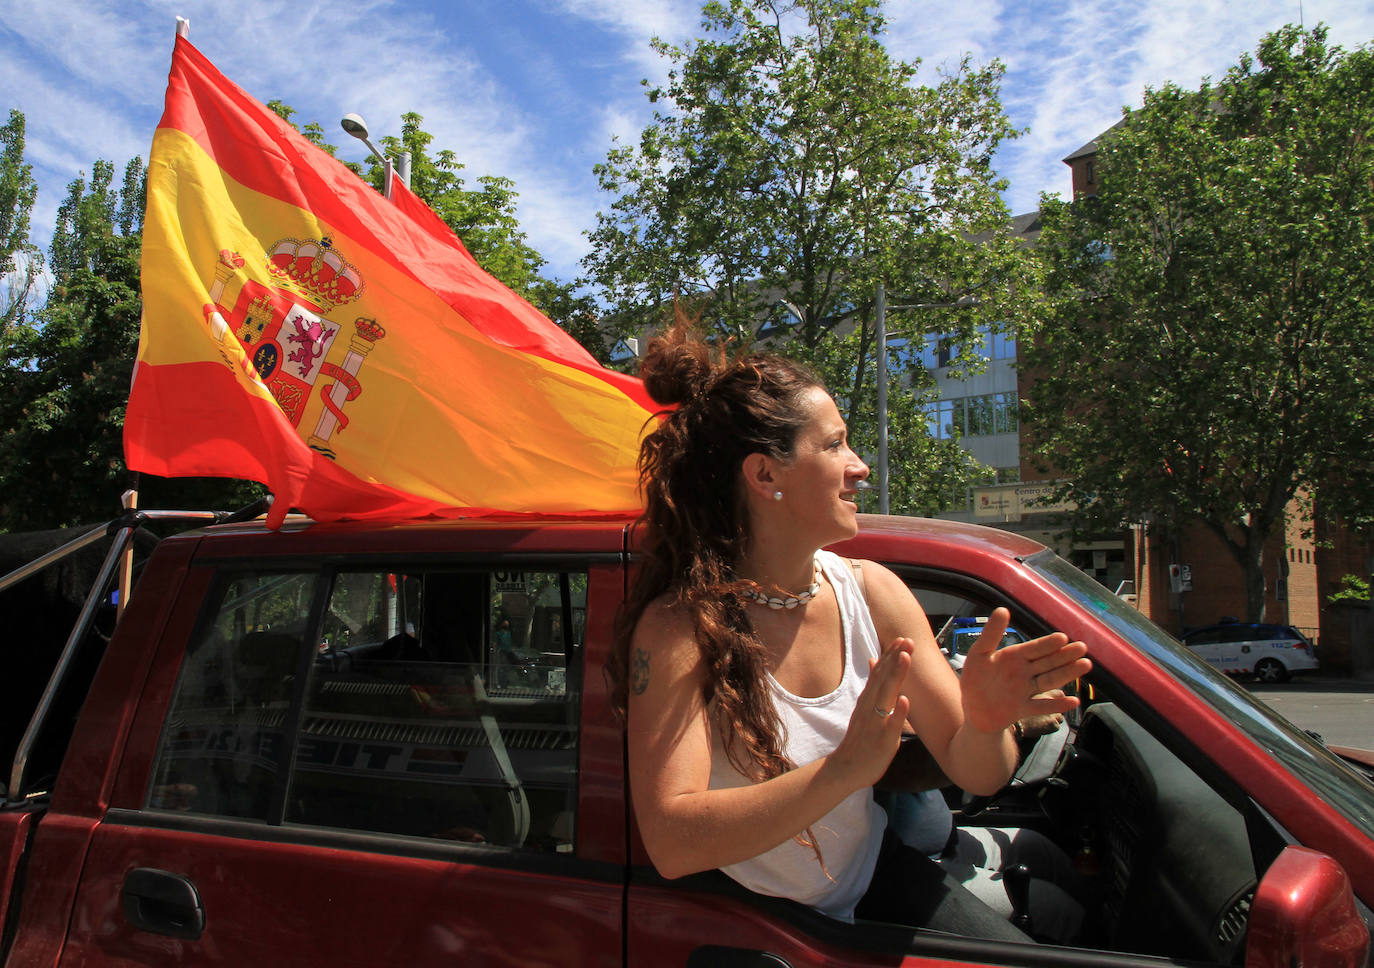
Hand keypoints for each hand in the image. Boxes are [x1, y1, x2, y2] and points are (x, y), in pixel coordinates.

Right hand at [831, 636, 913, 787]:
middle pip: (883, 678)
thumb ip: (872, 685)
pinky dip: (897, 712)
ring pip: (886, 696)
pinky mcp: (882, 740)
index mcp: (868, 699)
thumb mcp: (865, 706)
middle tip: (907, 639)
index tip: (902, 638)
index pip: (880, 672)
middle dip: (895, 658)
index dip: (891, 655)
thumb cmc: (861, 738)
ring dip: (895, 676)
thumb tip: (875, 661)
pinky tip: (905, 700)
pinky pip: (890, 725)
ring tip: (905, 657)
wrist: (846, 768)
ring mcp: (876, 722)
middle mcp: (870, 707)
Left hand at [959, 609, 1089, 734]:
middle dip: (1065, 655)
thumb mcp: (979, 653)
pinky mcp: (1023, 710)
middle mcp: (1024, 673)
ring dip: (1067, 674)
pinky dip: (1057, 705)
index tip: (1062, 637)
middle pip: (1048, 663)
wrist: (973, 709)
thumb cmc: (975, 678)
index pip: (1035, 648)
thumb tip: (1003, 609)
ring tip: (1085, 665)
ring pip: (1049, 681)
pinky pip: (1042, 707)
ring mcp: (1026, 692)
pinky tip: (1073, 701)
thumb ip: (991, 634)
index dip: (1047, 643)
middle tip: (1082, 647)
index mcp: (1015, 657)